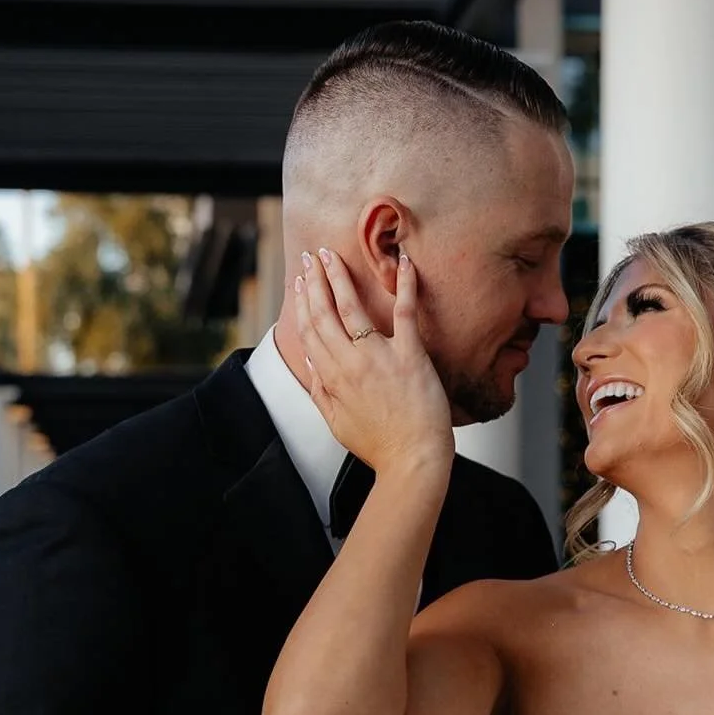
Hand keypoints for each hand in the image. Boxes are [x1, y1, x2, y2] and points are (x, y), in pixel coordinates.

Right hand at [293, 246, 453, 474]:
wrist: (412, 460)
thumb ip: (319, 392)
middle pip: (324, 313)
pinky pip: (406, 312)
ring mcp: (378, 357)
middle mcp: (349, 362)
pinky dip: (405, 284)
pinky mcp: (410, 355)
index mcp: (330, 378)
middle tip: (312, 257)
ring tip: (333, 254)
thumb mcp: (336, 423)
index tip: (301, 282)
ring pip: (351, 307)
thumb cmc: (379, 445)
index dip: (303, 303)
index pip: (309, 331)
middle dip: (315, 281)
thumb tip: (309, 364)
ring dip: (339, 276)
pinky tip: (404, 261)